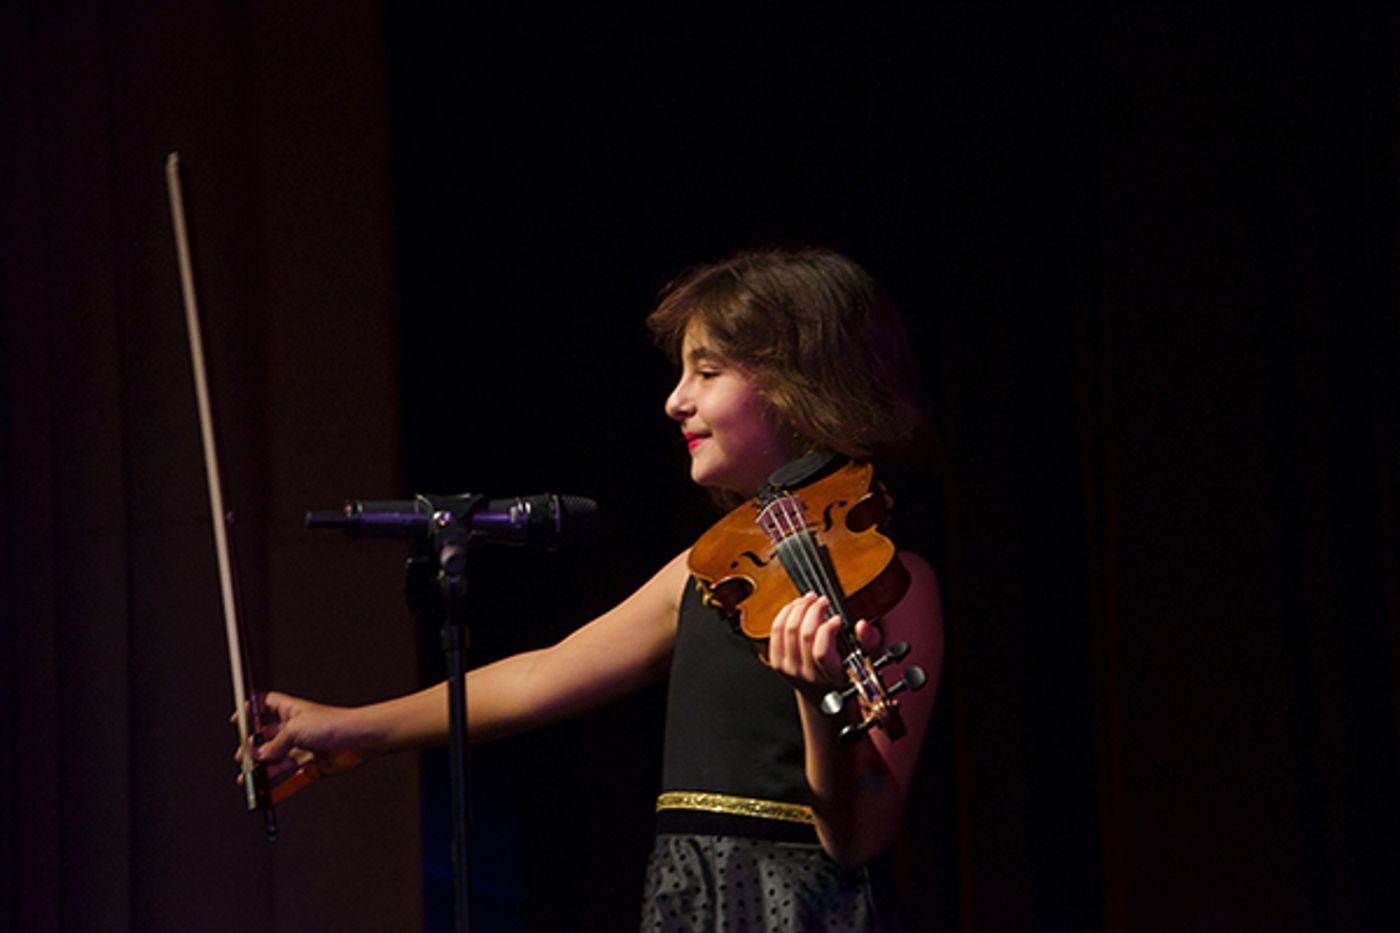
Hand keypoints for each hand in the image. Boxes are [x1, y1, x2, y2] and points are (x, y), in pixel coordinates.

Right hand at [233, 691, 368, 789]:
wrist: (360, 739)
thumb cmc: (333, 724)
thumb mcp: (294, 729)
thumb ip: (273, 745)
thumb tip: (258, 756)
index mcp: (290, 711)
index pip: (265, 705)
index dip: (251, 711)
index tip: (236, 722)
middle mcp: (296, 728)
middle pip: (267, 738)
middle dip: (253, 748)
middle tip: (242, 759)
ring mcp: (305, 747)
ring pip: (278, 760)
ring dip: (263, 770)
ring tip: (248, 779)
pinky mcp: (314, 765)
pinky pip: (293, 778)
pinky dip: (282, 788)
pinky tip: (271, 795)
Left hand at [767, 593, 881, 706]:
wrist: (823, 692)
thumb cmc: (848, 670)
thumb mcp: (867, 657)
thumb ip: (870, 641)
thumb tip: (862, 625)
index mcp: (832, 677)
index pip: (821, 651)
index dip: (828, 629)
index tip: (838, 619)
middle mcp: (809, 676)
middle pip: (804, 635)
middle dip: (814, 610)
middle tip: (823, 600)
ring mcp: (790, 670)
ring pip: (788, 629)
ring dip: (799, 608)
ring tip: (810, 599)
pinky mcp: (778, 662)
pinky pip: (776, 631)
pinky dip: (785, 613)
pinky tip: (796, 606)